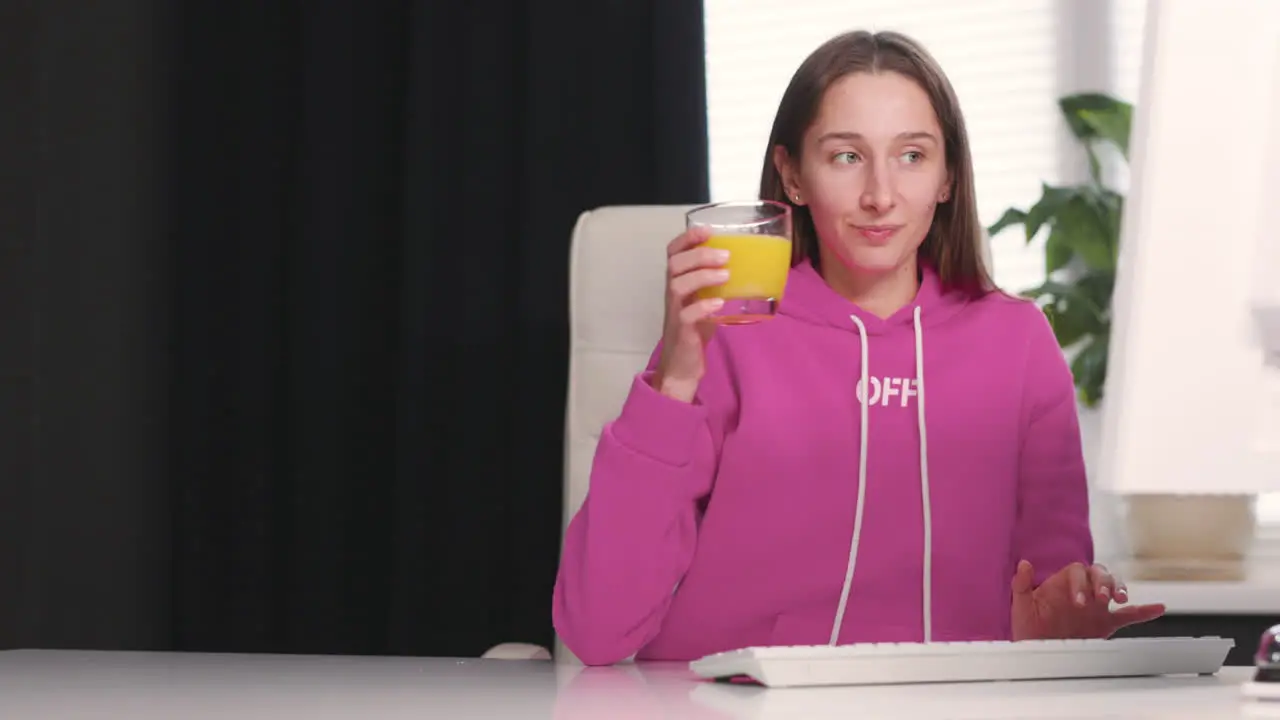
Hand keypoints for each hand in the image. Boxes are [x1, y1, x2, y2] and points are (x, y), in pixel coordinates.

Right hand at [651, 226, 728, 401]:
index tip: (708, 230)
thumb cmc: (697, 328)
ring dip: (702, 276)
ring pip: (677, 285)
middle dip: (699, 254)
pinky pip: (686, 315)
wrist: (683, 365)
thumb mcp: (707, 299)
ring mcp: (675, 311)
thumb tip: (755, 267)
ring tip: (726, 275)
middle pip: (674, 264)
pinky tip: (719, 303)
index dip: (687, 237)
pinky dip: (702, 306)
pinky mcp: (681, 331)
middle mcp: (672, 293)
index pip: (673, 252)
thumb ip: (720, 284)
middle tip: (725, 255)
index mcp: (678, 281)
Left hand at [1011, 560, 1164, 640]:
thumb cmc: (1028, 628)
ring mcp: (1096, 607)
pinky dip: (1144, 611)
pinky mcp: (1106, 623)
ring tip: (1120, 599)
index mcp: (1063, 585)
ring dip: (1119, 589)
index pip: (1077, 572)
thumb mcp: (1021, 606)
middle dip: (1103, 583)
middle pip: (1099, 574)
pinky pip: (1129, 615)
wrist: (1038, 651)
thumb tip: (1023, 563)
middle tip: (1102, 598)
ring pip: (1114, 588)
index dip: (1080, 583)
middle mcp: (1082, 591)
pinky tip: (1159, 608)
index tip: (1078, 602)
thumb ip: (1021, 584)